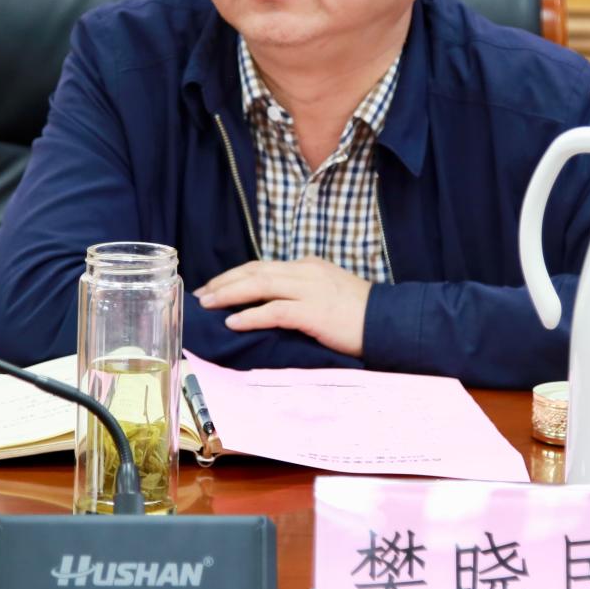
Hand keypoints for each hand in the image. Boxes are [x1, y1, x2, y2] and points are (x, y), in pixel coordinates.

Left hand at [193, 256, 370, 357]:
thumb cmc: (359, 314)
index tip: (212, 288)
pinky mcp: (313, 312)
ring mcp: (309, 290)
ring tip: (208, 304)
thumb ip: (301, 293)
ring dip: (229, 294)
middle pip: (255, 271)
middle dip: (224, 282)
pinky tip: (233, 322)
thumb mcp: (327, 292)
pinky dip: (250, 315)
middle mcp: (305, 272)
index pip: (263, 266)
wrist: (389, 322)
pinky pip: (274, 311)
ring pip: (260, 285)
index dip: (234, 276)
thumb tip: (270, 305)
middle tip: (200, 295)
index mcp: (308, 266)